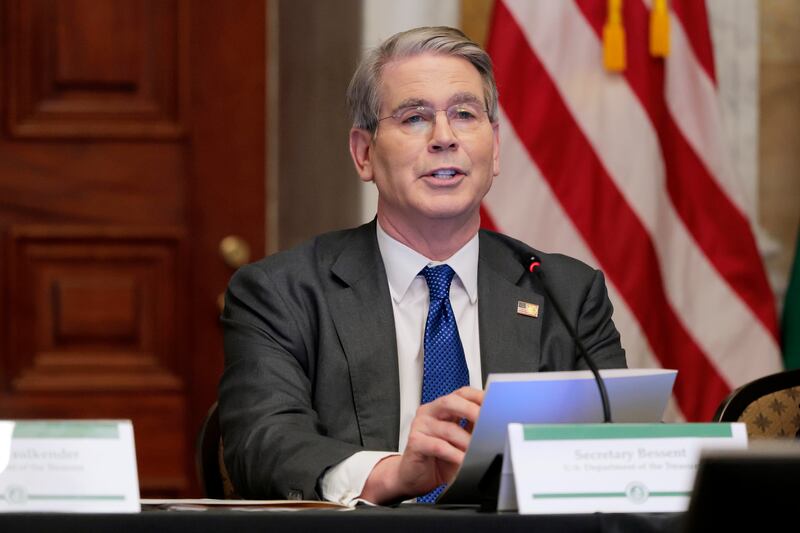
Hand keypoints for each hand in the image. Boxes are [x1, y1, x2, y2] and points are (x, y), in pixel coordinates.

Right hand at [360, 386, 483, 503]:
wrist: (413, 477)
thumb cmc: (438, 459)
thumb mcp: (461, 442)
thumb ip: (473, 430)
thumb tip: (494, 426)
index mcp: (443, 408)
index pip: (462, 394)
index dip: (479, 396)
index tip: (494, 404)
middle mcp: (430, 413)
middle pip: (450, 402)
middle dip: (471, 410)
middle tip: (487, 422)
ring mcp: (420, 425)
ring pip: (447, 428)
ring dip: (466, 441)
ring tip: (479, 451)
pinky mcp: (415, 442)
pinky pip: (438, 446)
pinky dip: (454, 454)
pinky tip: (463, 461)